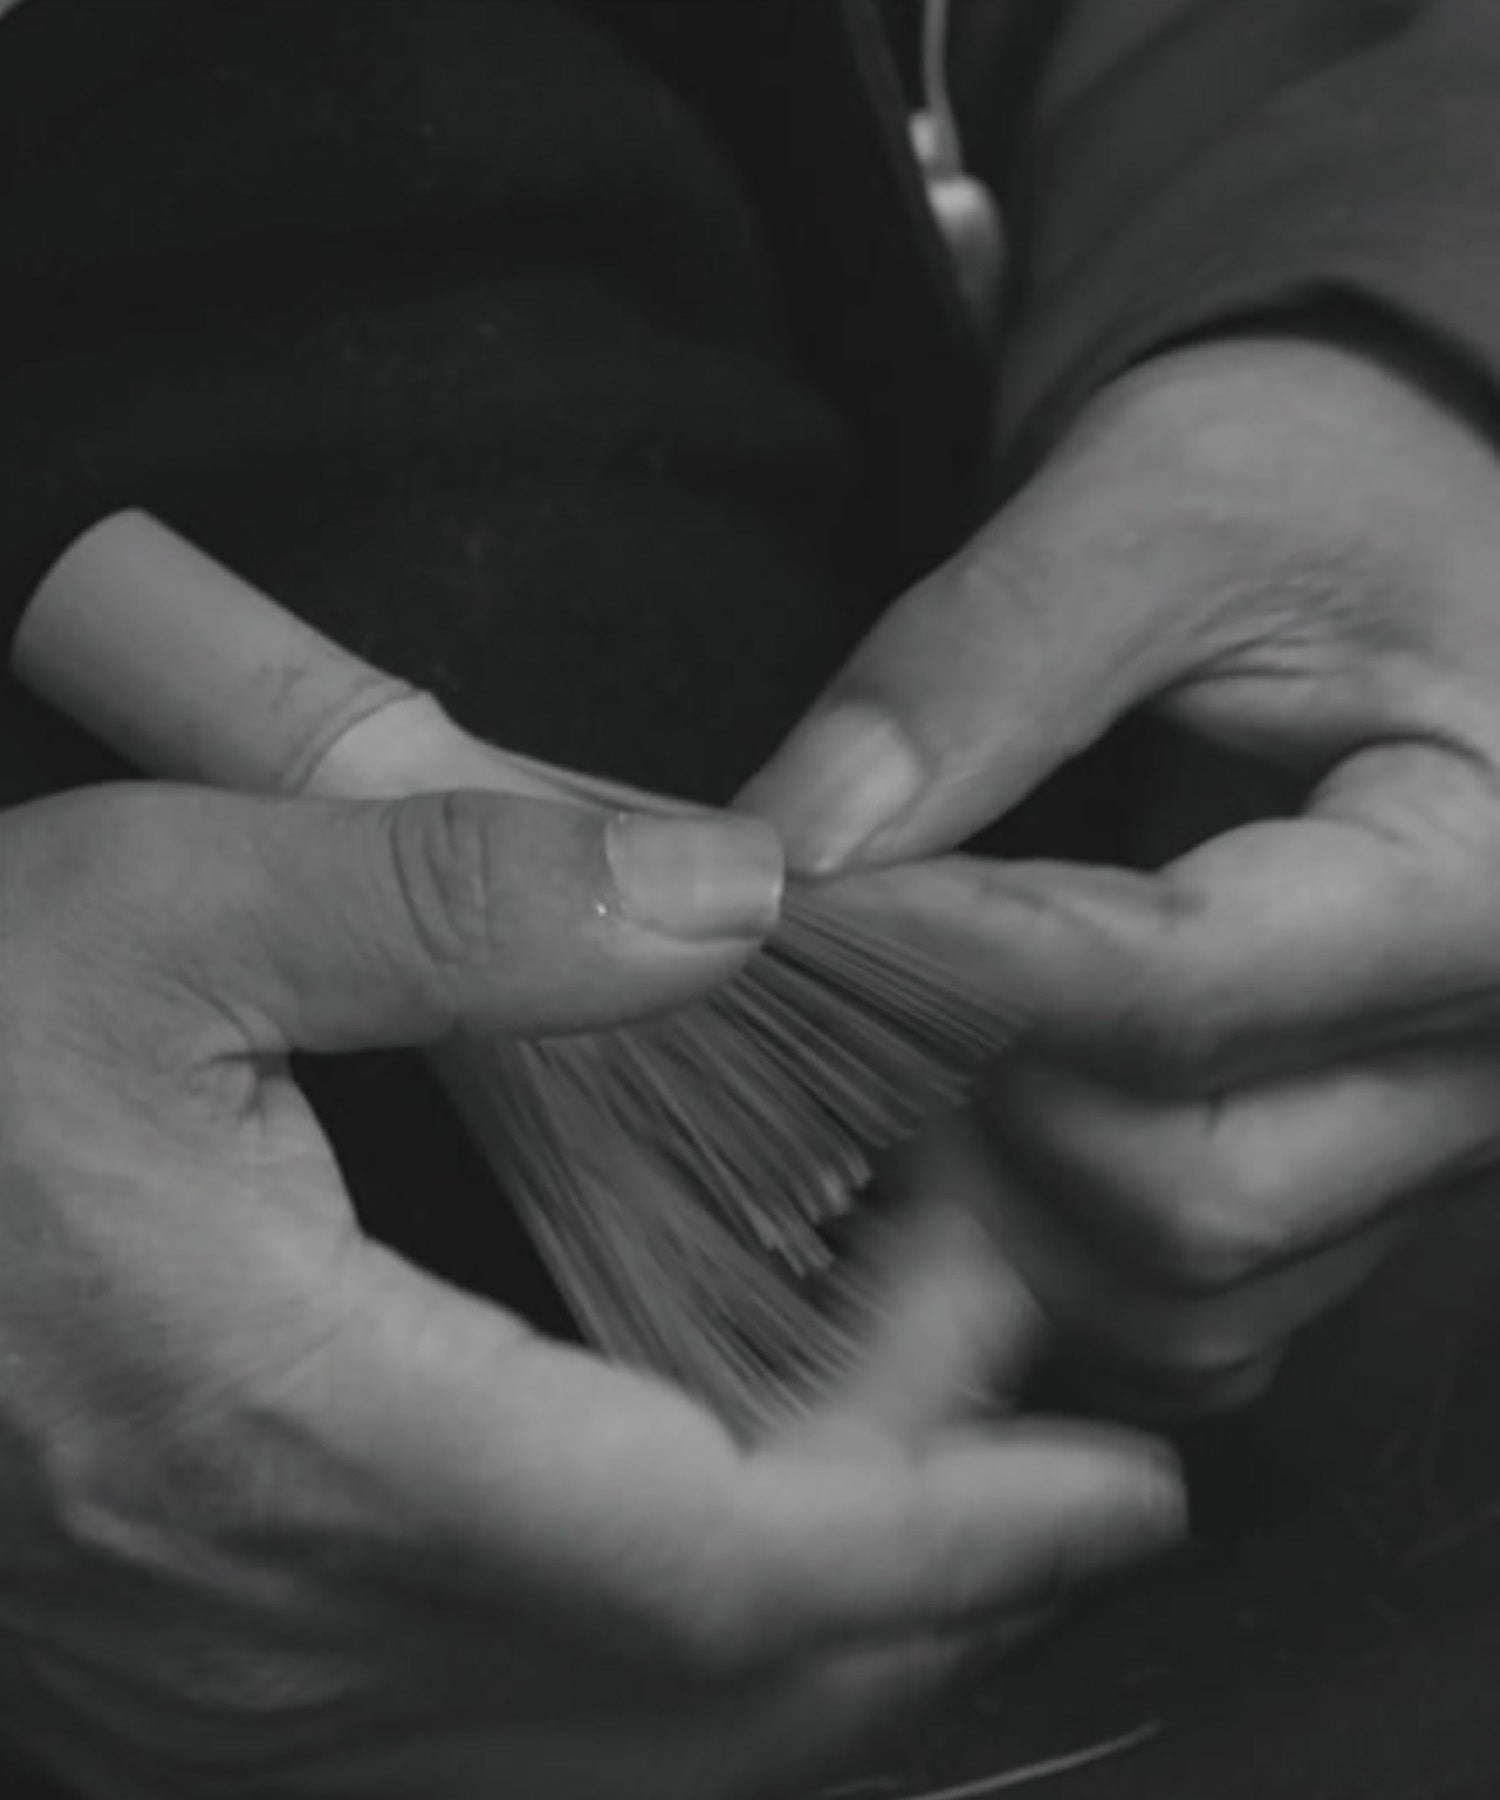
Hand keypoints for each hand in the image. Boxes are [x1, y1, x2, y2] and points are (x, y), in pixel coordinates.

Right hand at [0, 775, 1180, 1799]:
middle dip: (924, 1561)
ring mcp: (238, 1693)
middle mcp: (283, 1627)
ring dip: (816, 1614)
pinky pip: (513, 1731)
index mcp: (301, 1434)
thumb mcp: (167, 910)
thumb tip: (728, 897)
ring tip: (916, 1436)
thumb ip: (461, 902)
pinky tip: (722, 1523)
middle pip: (710, 1688)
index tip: (1117, 1485)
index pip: (723, 1566)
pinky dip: (676, 1651)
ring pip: (623, 1740)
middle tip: (1027, 1383)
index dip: (953, 1535)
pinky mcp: (209, 1683)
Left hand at [743, 332, 1499, 1406]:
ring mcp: (1427, 1140)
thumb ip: (973, 669)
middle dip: (963, 1103)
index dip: (941, 968)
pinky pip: (1185, 1312)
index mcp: (1498, 876)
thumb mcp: (1161, 505)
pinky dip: (1045, 1248)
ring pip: (1177, 1294)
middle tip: (820, 983)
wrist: (1396, 528)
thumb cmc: (1321, 483)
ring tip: (877, 1042)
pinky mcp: (1356, 1180)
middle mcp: (1492, 1054)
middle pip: (1188, 1198)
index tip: (781, 913)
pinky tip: (956, 1118)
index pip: (1178, 993)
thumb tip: (780, 858)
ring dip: (986, 1197)